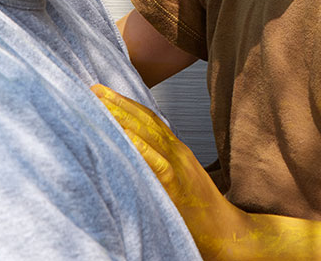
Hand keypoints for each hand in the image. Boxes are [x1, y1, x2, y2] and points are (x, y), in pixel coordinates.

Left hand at [90, 84, 242, 244]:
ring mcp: (179, 166)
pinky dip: (142, 148)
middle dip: (119, 102)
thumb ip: (160, 165)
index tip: (105, 93)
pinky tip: (126, 137)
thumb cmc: (200, 211)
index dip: (127, 103)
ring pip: (149, 134)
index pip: (149, 118)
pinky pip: (158, 163)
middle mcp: (177, 151)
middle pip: (145, 120)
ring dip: (124, 117)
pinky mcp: (177, 185)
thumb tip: (133, 156)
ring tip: (102, 104)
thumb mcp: (178, 180)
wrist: (225, 230)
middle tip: (95, 89)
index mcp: (176, 150)